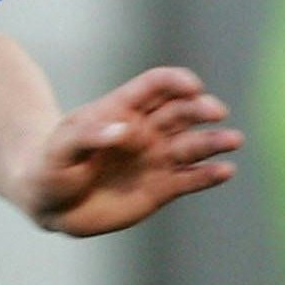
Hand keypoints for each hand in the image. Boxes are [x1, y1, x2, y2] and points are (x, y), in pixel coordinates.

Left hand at [19, 68, 239, 235]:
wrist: (51, 202)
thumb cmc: (51, 167)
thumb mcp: (60, 150)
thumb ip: (88, 136)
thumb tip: (123, 128)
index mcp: (122, 109)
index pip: (156, 86)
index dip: (176, 82)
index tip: (192, 87)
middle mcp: (147, 130)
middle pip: (182, 111)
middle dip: (201, 109)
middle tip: (217, 112)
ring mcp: (156, 158)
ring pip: (193, 144)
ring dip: (215, 141)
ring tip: (233, 141)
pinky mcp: (162, 188)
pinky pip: (191, 179)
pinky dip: (209, 175)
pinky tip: (225, 172)